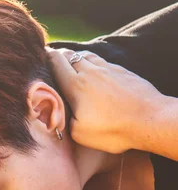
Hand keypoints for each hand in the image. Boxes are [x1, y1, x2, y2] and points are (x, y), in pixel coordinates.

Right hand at [47, 48, 164, 153]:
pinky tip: (96, 74)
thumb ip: (65, 119)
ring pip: (86, 56)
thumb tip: (59, 112)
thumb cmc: (114, 130)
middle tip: (52, 61)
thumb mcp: (80, 134)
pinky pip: (103, 62)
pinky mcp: (123, 71)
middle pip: (69, 55)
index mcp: (75, 85)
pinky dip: (94, 65)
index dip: (45, 58)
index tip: (39, 58)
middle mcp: (90, 72)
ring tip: (72, 65)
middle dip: (58, 56)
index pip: (55, 62)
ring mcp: (108, 68)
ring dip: (76, 59)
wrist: (150, 120)